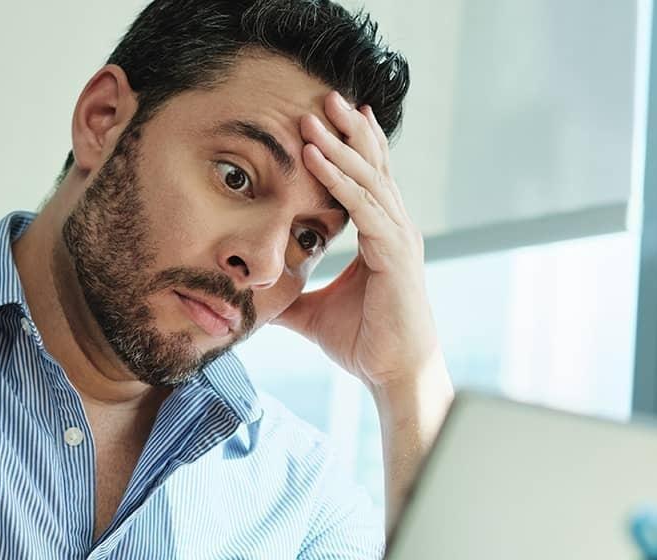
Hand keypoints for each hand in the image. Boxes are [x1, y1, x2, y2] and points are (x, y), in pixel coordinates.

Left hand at [274, 91, 442, 391]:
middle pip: (373, 167)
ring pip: (368, 179)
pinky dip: (339, 180)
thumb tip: (257, 294)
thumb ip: (291, 297)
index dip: (351, 147)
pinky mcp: (395, 253)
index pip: (368, 180)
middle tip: (326, 95)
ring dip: (338, 146)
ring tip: (314, 116)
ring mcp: (399, 238)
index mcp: (383, 236)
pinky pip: (364, 206)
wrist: (395, 375)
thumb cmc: (365, 344)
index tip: (330, 117)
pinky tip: (317, 158)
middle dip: (349, 130)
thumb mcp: (314, 314)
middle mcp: (396, 229)